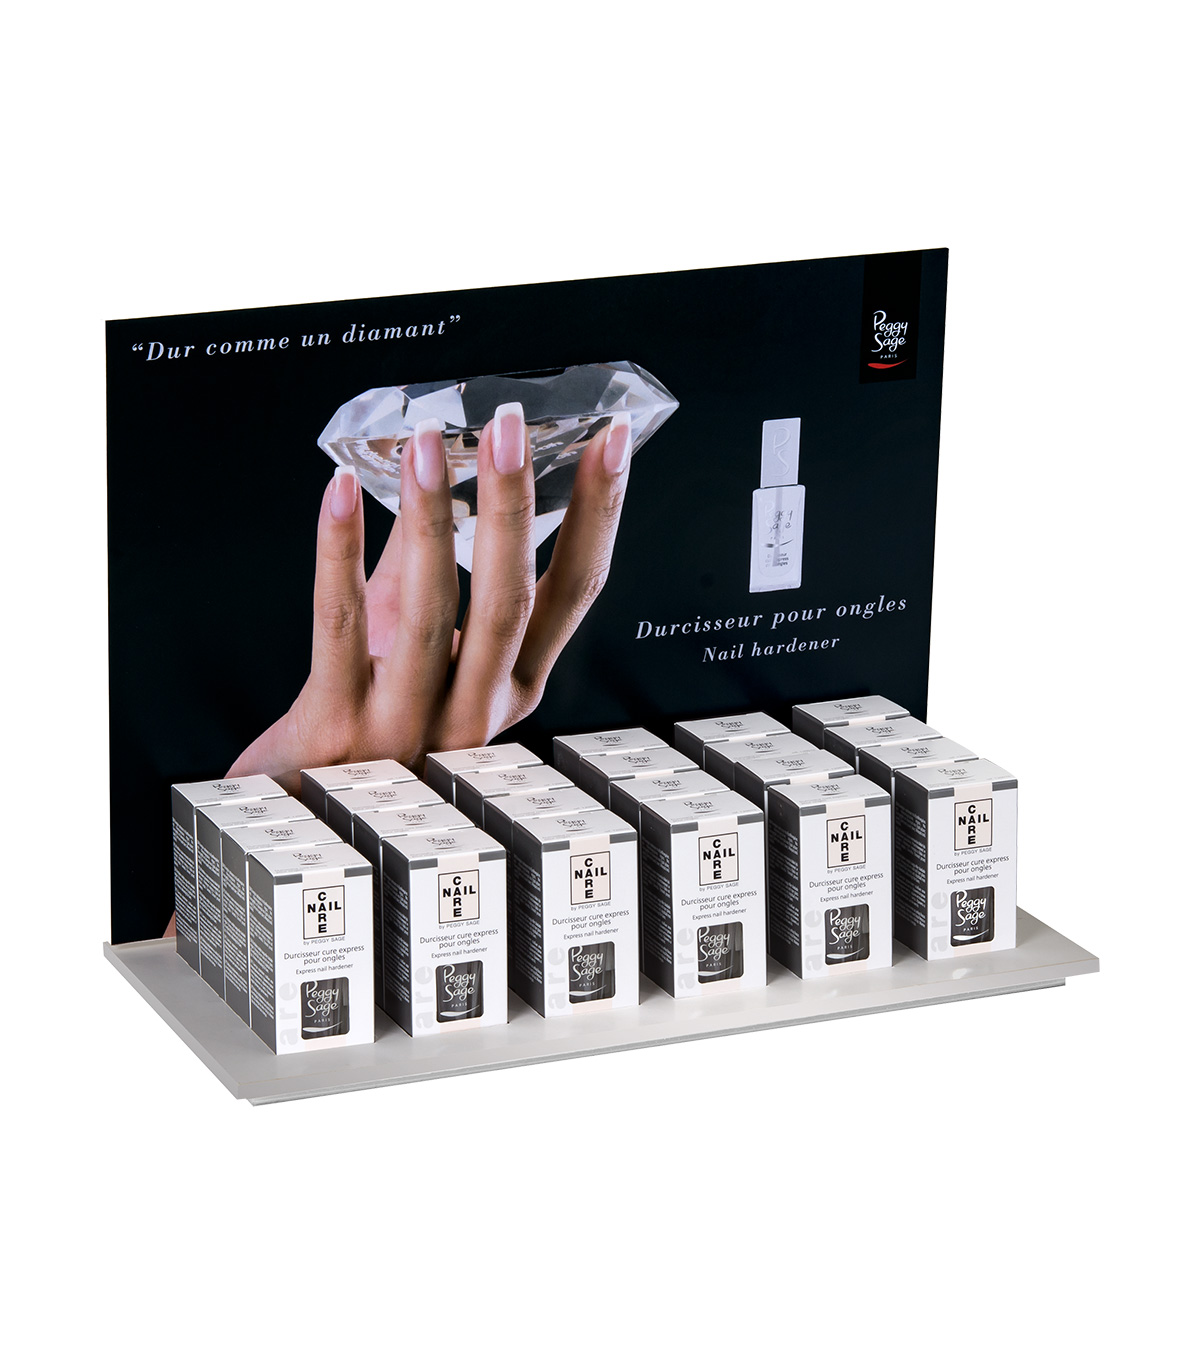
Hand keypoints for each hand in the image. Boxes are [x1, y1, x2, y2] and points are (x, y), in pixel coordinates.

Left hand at [227, 403, 632, 792]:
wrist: (305, 828)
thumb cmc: (366, 738)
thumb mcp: (418, 654)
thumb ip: (432, 574)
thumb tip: (440, 474)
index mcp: (508, 689)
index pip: (574, 593)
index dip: (598, 515)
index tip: (612, 444)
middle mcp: (472, 712)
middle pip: (512, 601)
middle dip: (516, 506)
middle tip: (512, 427)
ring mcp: (407, 725)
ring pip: (434, 614)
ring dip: (432, 519)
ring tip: (426, 444)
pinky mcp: (337, 728)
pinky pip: (339, 629)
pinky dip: (339, 555)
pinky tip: (338, 495)